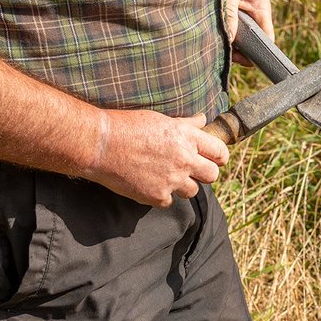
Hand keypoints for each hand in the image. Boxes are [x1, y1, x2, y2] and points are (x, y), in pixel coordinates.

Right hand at [84, 111, 228, 205]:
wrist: (99, 144)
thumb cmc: (127, 126)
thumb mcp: (160, 119)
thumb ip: (185, 124)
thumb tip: (203, 120)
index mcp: (187, 137)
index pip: (220, 152)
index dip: (218, 157)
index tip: (212, 159)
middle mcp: (184, 159)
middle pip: (212, 175)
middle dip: (204, 174)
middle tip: (191, 171)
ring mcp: (171, 180)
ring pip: (192, 191)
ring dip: (182, 186)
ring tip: (165, 176)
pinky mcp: (156, 196)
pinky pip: (169, 202)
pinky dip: (161, 196)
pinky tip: (148, 184)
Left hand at [208, 0, 272, 65]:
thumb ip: (228, 14)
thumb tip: (227, 42)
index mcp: (261, 8)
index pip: (267, 41)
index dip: (258, 58)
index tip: (244, 68)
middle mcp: (252, 11)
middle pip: (248, 42)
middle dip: (234, 52)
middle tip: (214, 59)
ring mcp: (239, 7)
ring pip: (232, 33)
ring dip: (221, 38)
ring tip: (204, 45)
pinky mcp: (226, 3)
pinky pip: (222, 22)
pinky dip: (214, 27)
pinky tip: (199, 30)